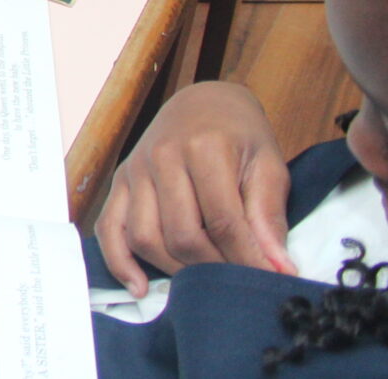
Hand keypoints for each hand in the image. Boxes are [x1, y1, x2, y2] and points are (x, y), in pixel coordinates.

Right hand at [95, 80, 291, 292]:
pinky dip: (120, 262)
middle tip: (236, 281)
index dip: (247, 260)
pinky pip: (110, 228)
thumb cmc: (240, 134)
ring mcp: (136, 170)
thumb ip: (269, 216)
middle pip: (182, 235)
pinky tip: (140, 286)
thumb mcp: (268, 165)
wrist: (203, 101)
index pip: (223, 222)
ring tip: (201, 281)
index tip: (266, 281)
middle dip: (213, 268)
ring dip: (175, 269)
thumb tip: (277, 268)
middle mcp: (162, 157)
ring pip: (145, 237)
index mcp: (204, 148)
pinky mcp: (121, 182)